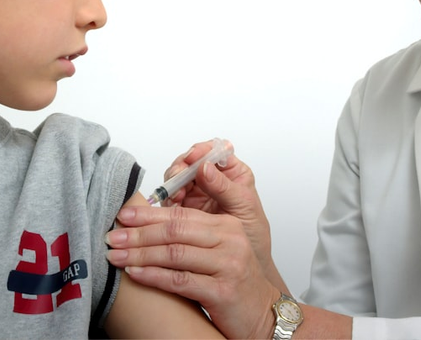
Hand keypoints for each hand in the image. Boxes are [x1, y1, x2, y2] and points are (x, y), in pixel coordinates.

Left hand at [106, 204, 279, 338]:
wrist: (263, 315)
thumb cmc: (235, 283)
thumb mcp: (218, 251)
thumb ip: (192, 237)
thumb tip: (146, 227)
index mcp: (226, 225)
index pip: (181, 213)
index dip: (149, 214)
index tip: (123, 215)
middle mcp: (229, 240)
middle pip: (175, 230)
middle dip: (139, 232)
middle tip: (113, 236)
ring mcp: (228, 264)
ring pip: (175, 253)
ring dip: (140, 254)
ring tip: (116, 255)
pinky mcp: (223, 291)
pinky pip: (180, 280)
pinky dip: (153, 276)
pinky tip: (134, 273)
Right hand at [161, 142, 279, 281]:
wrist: (243, 270)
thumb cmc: (253, 237)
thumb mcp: (245, 209)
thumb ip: (226, 188)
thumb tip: (205, 167)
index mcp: (232, 173)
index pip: (214, 151)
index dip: (201, 151)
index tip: (194, 157)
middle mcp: (212, 179)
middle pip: (190, 161)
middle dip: (182, 167)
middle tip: (178, 176)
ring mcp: (196, 193)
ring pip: (177, 178)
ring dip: (172, 183)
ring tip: (175, 196)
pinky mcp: (183, 209)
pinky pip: (170, 197)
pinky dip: (167, 199)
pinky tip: (171, 206)